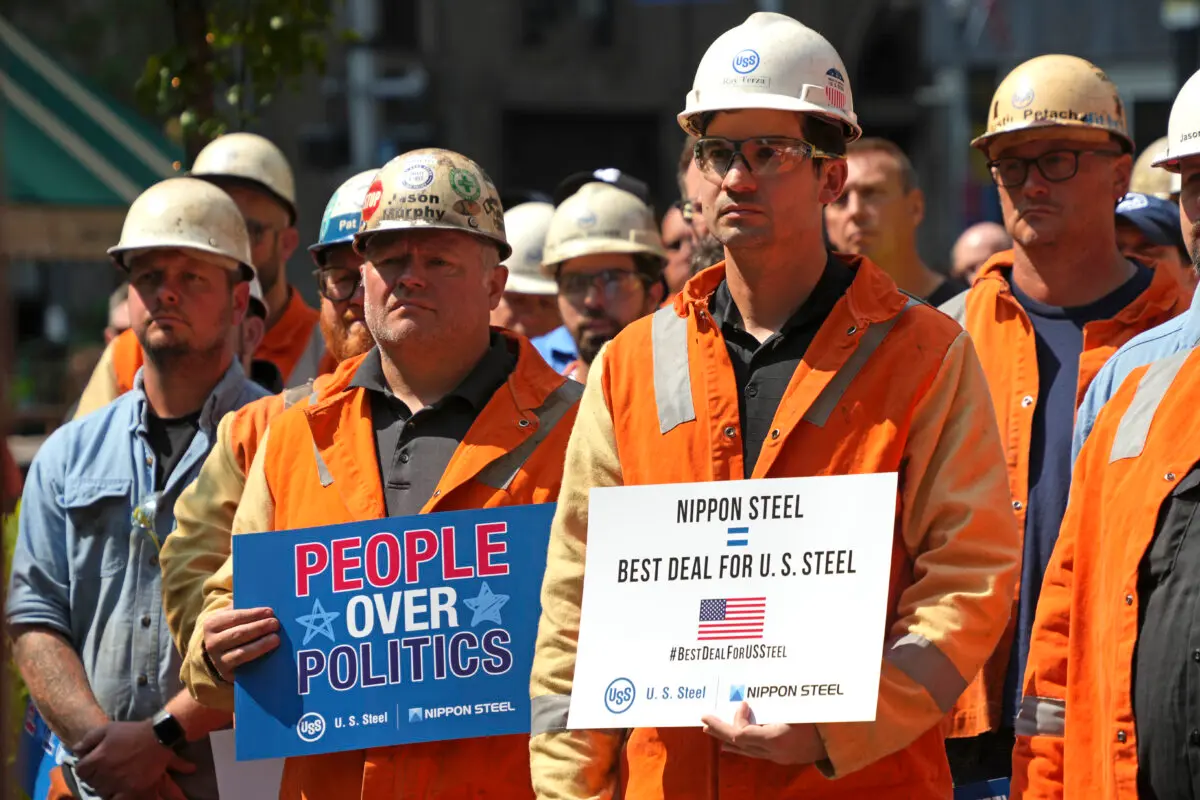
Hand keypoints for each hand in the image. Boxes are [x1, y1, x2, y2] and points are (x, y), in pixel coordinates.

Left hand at [73, 720, 193, 797]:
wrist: (159, 737)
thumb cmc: (133, 732)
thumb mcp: (109, 728)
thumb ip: (89, 739)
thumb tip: (75, 750)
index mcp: (98, 758)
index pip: (80, 771)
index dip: (85, 767)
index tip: (92, 765)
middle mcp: (105, 773)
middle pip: (92, 782)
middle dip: (96, 776)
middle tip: (106, 771)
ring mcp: (119, 784)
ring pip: (102, 792)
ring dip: (105, 787)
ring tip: (113, 780)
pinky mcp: (132, 790)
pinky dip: (116, 797)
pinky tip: (120, 791)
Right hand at [202, 607, 279, 681]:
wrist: (220, 655)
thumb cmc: (232, 630)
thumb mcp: (231, 617)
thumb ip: (243, 609)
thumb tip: (264, 604)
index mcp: (212, 624)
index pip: (235, 617)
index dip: (253, 614)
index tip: (270, 612)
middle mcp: (211, 643)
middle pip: (238, 634)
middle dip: (259, 628)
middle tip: (275, 624)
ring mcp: (218, 660)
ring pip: (241, 653)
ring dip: (261, 645)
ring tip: (276, 639)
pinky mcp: (227, 673)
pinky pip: (244, 667)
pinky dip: (257, 659)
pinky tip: (270, 654)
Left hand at [701, 702, 826, 764]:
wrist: (838, 740)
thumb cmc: (818, 717)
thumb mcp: (795, 705)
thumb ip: (773, 701)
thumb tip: (752, 692)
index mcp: (776, 738)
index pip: (742, 733)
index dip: (737, 718)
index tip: (743, 703)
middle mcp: (774, 751)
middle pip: (739, 743)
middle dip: (720, 730)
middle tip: (704, 719)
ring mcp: (777, 757)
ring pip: (745, 750)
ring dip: (727, 738)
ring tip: (711, 731)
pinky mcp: (781, 758)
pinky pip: (755, 753)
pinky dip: (741, 746)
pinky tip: (732, 743)